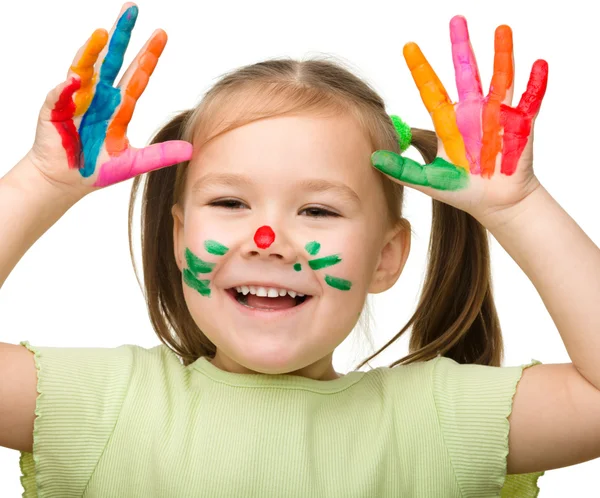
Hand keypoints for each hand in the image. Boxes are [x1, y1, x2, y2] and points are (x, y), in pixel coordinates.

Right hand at [29, 2, 191, 196]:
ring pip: (86, 69)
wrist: (67, 181)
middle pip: (113, 62)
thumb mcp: (134, 163)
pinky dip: (66, 88)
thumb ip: (161, 155)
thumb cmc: (98, 169)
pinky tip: (74, 80)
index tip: (161, 34)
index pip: (137, 76)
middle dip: (122, 36)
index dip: (148, 56)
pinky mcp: (56, 110)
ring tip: (103, 33)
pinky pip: (61, 96)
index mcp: (119, 107)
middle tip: (132, 10)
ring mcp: (77, 100)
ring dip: (93, 52)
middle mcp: (99, 97)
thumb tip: (191, 150)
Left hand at [371, 15, 547, 224]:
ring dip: (501, 55)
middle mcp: (473, 113)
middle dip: (460, 47)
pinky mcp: (520, 124)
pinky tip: (538, 65)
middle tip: (455, 19)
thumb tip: (373, 157)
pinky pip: (530, 101)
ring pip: (499, 79)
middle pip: (465, 73)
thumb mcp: (429, 181)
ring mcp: (497, 116)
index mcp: (449, 123)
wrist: (495, 203)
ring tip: (501, 29)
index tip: (408, 46)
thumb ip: (402, 169)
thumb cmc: (462, 191)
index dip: (421, 69)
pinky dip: (535, 85)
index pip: (432, 90)